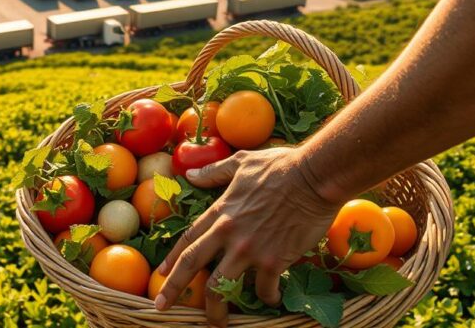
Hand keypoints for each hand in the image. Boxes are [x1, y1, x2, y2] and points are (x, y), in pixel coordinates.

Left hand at [153, 146, 342, 326]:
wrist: (314, 177)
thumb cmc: (281, 166)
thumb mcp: (241, 163)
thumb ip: (215, 171)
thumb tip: (192, 174)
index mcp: (220, 212)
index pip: (188, 239)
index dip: (172, 259)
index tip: (160, 274)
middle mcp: (228, 233)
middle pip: (192, 266)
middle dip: (173, 289)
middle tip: (161, 306)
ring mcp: (249, 249)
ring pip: (220, 287)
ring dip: (215, 310)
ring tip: (216, 323)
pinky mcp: (274, 261)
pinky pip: (263, 290)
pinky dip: (266, 298)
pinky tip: (270, 299)